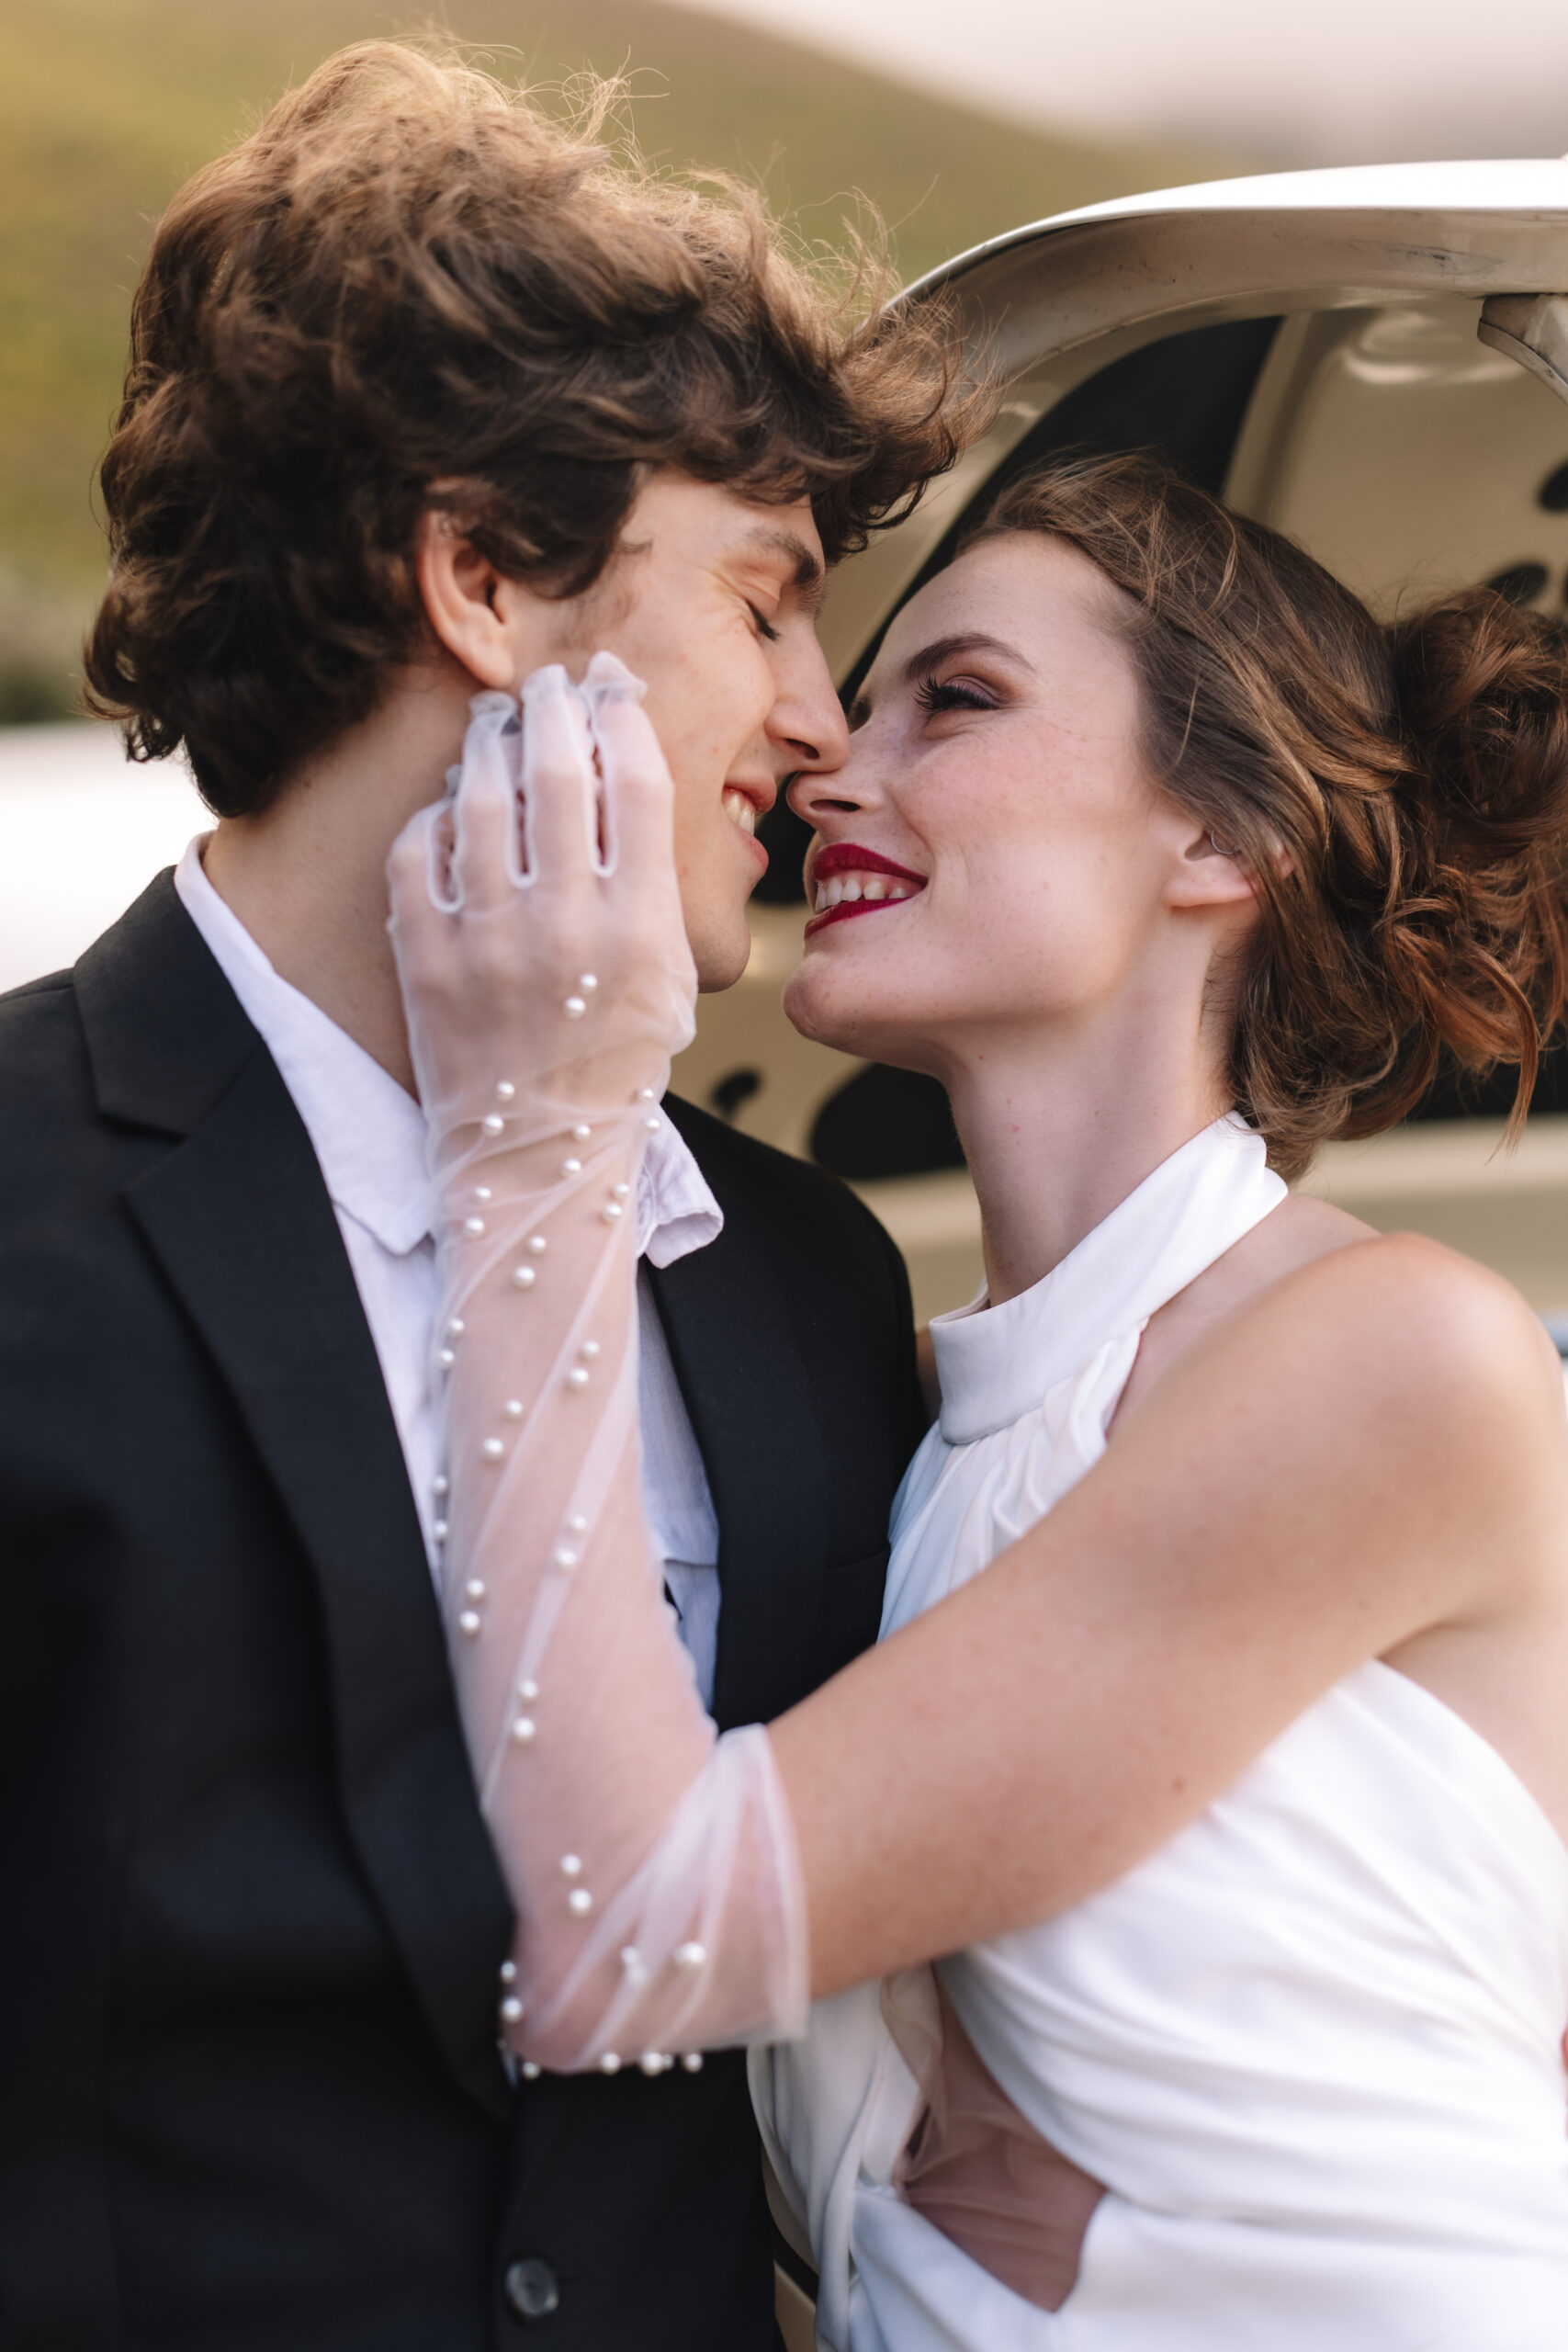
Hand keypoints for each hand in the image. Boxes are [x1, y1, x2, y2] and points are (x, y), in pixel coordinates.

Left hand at [387, 654, 696, 1165]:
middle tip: (549, 685)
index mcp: (641, 928)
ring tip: (497, 726)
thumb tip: (623, 771)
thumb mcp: (668, 975)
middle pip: (557, 769)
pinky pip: (420, 852)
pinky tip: (453, 809)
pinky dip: (437, 817)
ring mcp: (489, 941)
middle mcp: (566, 927)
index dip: (621, 717)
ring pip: (482, 797)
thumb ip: (653, 881)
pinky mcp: (425, 960)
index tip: (610, 690)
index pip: (635, 782)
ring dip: (491, 744)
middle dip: (553, 706)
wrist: (539, 1154)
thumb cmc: (614, 1059)